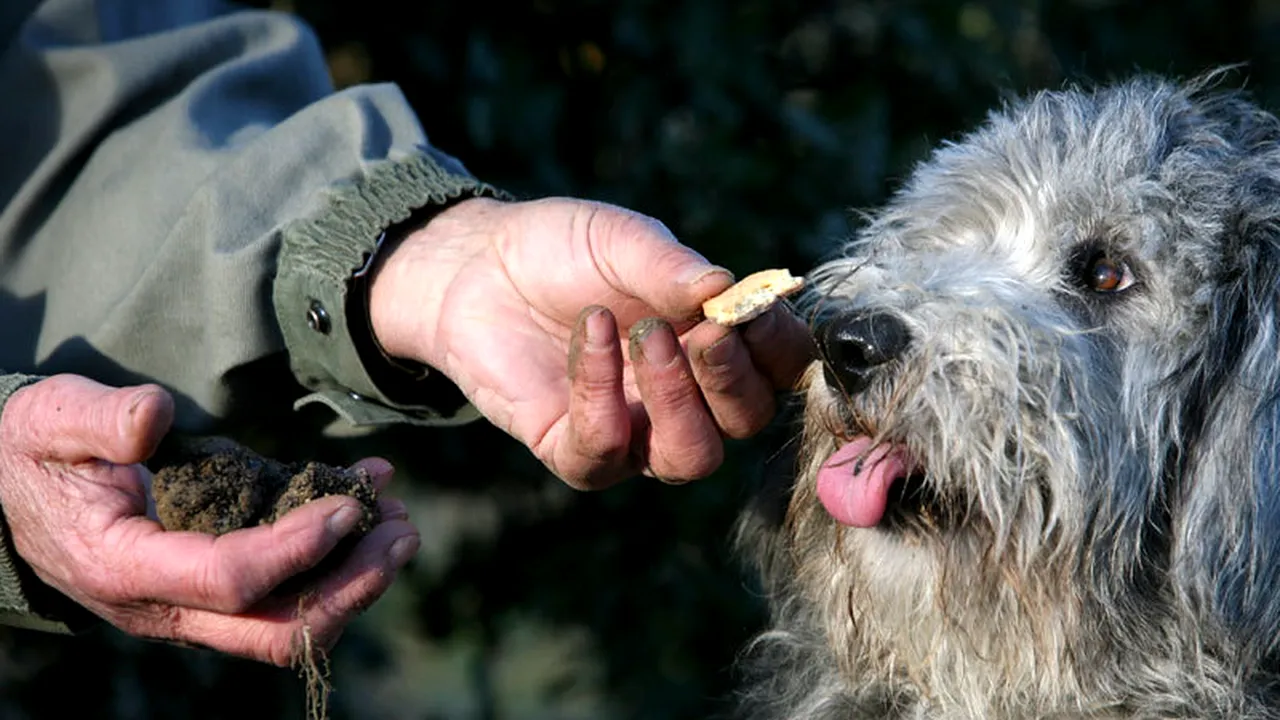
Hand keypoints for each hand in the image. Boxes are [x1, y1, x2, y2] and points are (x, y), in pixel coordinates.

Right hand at [0, 374, 418, 665]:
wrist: (14, 487)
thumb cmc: (35, 452)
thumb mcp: (50, 419)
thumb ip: (100, 418)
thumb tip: (156, 416)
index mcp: (125, 567)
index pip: (229, 580)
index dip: (297, 549)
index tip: (350, 507)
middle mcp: (165, 605)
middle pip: (274, 630)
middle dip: (352, 587)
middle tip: (403, 529)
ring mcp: (193, 606)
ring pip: (289, 622)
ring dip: (355, 577)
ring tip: (400, 518)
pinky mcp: (215, 588)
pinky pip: (285, 592)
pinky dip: (336, 558)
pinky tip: (367, 499)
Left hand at [369, 197, 815, 488]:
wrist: (474, 267)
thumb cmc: (561, 250)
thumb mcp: (620, 238)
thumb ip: (671, 265)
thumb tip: (728, 289)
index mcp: (715, 341)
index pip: (781, 369)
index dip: (780, 348)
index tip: (752, 310)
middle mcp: (686, 395)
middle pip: (746, 422)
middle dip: (733, 379)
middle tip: (704, 332)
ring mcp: (634, 430)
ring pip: (690, 460)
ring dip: (677, 401)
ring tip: (646, 336)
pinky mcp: (574, 449)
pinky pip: (606, 451)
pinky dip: (602, 392)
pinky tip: (589, 332)